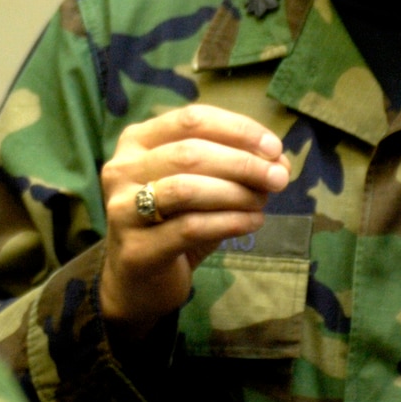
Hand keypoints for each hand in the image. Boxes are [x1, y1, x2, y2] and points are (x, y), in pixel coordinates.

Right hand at [98, 104, 288, 335]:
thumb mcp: (203, 186)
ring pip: (187, 189)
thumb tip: (279, 162)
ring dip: (236, 193)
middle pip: (190, 153)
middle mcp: (121, 169)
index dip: (238, 130)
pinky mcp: (136, 249)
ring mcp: (122, 209)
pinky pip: (191, 227)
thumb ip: (236, 168)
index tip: (275, 148)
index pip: (192, 120)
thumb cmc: (174, 222)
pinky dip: (230, 222)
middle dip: (243, 163)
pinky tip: (253, 223)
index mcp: (137, 141)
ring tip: (262, 202)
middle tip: (279, 178)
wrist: (139, 281)